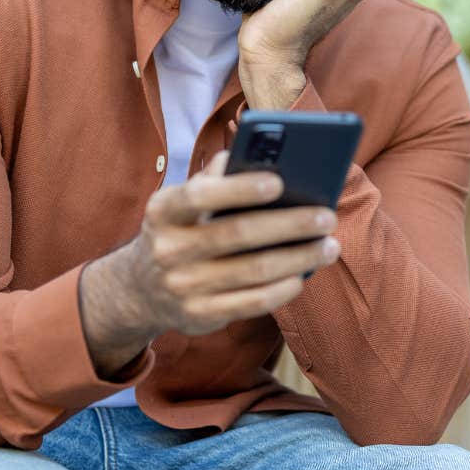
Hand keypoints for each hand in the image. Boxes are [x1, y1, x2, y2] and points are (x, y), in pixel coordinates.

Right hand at [81, 151, 340, 351]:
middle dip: (290, 224)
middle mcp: (168, 248)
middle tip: (327, 217)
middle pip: (239, 233)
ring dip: (299, 258)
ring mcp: (183, 286)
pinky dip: (284, 288)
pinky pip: (253, 303)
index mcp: (164, 209)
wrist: (140, 288)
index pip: (200, 194)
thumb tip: (263, 154)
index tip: (280, 182)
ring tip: (329, 246)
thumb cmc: (181, 229)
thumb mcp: (182, 200)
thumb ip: (216, 176)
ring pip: (254, 270)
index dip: (240, 188)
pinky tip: (304, 274)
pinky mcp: (199, 315)